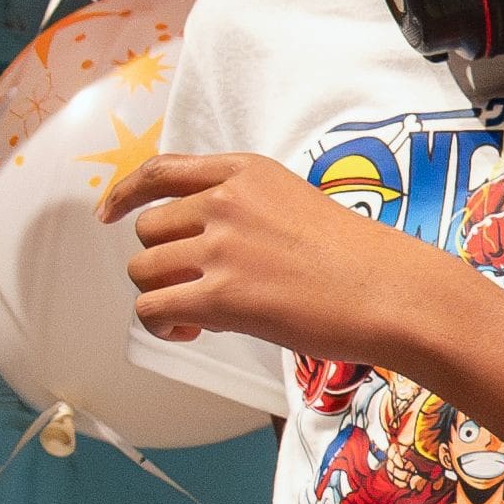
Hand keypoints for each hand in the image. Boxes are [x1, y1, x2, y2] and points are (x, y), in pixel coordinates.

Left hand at [125, 146, 460, 376]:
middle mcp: (225, 201)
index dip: (125, 194)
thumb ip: (245, 208)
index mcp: (245, 173)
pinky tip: (188, 332)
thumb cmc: (361, 260)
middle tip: (192, 288)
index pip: (160, 171)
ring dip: (159, 293)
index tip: (109, 213)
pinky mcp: (221, 295)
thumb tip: (199, 246)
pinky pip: (152, 307)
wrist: (394, 293)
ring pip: (143, 269)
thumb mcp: (297, 204)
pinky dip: (160, 323)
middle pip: (148, 229)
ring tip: (194, 315)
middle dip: (161, 261)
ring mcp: (221, 247)